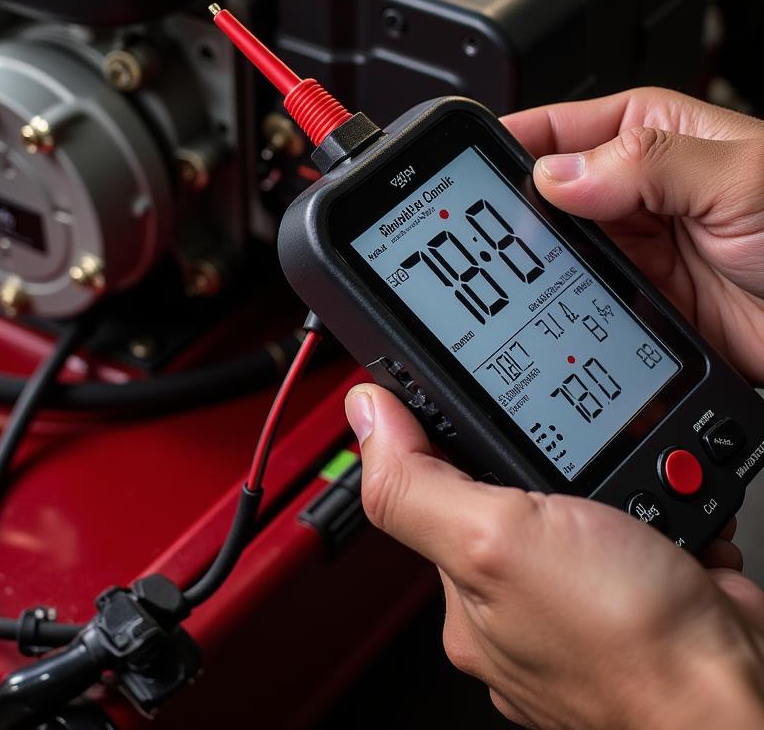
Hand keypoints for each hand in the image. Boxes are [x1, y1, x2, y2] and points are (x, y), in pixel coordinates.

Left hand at [347, 385, 763, 729]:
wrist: (746, 697)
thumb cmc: (629, 646)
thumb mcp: (496, 540)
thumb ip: (418, 482)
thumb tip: (365, 415)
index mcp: (465, 591)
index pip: (429, 490)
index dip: (441, 435)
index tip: (462, 392)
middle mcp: (517, 599)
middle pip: (507, 490)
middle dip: (539, 459)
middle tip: (566, 448)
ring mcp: (584, 594)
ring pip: (578, 499)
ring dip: (608, 476)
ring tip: (627, 477)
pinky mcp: (646, 585)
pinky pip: (640, 517)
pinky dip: (658, 502)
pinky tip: (664, 508)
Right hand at [500, 88, 763, 382]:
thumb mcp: (740, 174)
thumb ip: (645, 164)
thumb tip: (555, 174)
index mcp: (646, 132)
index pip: (553, 129)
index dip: (505, 147)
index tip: (462, 173)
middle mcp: (630, 187)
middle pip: (541, 194)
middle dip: (510, 213)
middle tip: (480, 237)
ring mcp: (631, 247)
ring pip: (553, 250)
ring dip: (531, 264)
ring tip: (503, 278)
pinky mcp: (635, 302)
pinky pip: (576, 300)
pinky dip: (552, 307)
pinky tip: (540, 312)